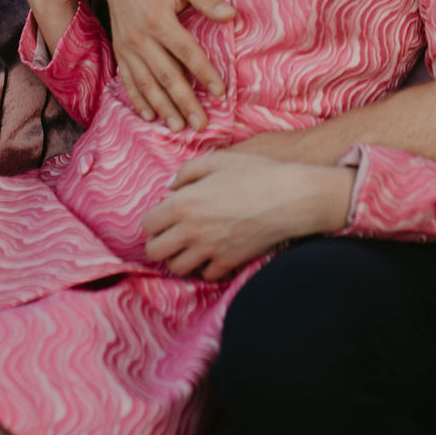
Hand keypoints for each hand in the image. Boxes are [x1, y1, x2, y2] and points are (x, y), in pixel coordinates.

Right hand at [104, 0, 234, 131]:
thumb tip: (232, 15)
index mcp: (158, 20)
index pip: (186, 53)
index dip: (205, 73)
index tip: (221, 93)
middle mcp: (140, 38)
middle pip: (166, 76)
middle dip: (185, 102)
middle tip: (201, 125)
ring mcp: (127, 46)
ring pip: (146, 84)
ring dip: (163, 107)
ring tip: (178, 127)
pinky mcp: (119, 49)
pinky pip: (127, 79)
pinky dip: (138, 99)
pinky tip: (149, 115)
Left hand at [142, 151, 355, 280]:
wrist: (288, 197)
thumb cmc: (253, 173)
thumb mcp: (217, 160)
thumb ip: (187, 171)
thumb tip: (169, 188)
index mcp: (183, 204)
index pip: (148, 225)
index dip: (154, 220)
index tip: (164, 217)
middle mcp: (191, 230)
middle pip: (155, 252)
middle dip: (160, 244)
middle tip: (172, 235)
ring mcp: (209, 250)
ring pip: (177, 268)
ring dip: (180, 257)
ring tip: (191, 245)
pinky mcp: (228, 262)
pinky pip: (207, 274)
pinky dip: (207, 266)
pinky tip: (214, 252)